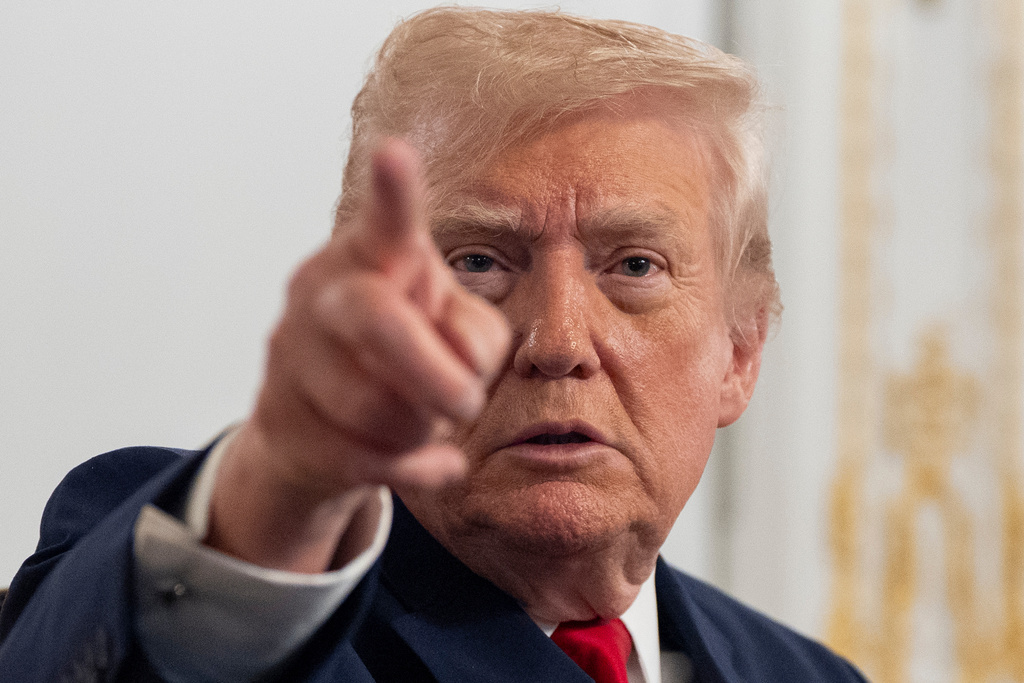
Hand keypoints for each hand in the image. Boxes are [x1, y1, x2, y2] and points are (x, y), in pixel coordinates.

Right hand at [207, 139, 510, 571]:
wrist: (318, 421)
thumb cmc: (404, 354)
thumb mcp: (454, 329)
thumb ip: (474, 334)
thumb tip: (461, 370)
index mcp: (371, 258)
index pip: (385, 223)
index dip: (393, 192)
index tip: (395, 151)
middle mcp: (322, 295)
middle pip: (375, 321)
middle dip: (433, 374)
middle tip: (467, 404)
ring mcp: (293, 358)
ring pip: (375, 408)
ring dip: (422, 426)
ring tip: (425, 419)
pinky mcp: (285, 423)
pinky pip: (367, 461)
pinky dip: (418, 469)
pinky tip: (438, 464)